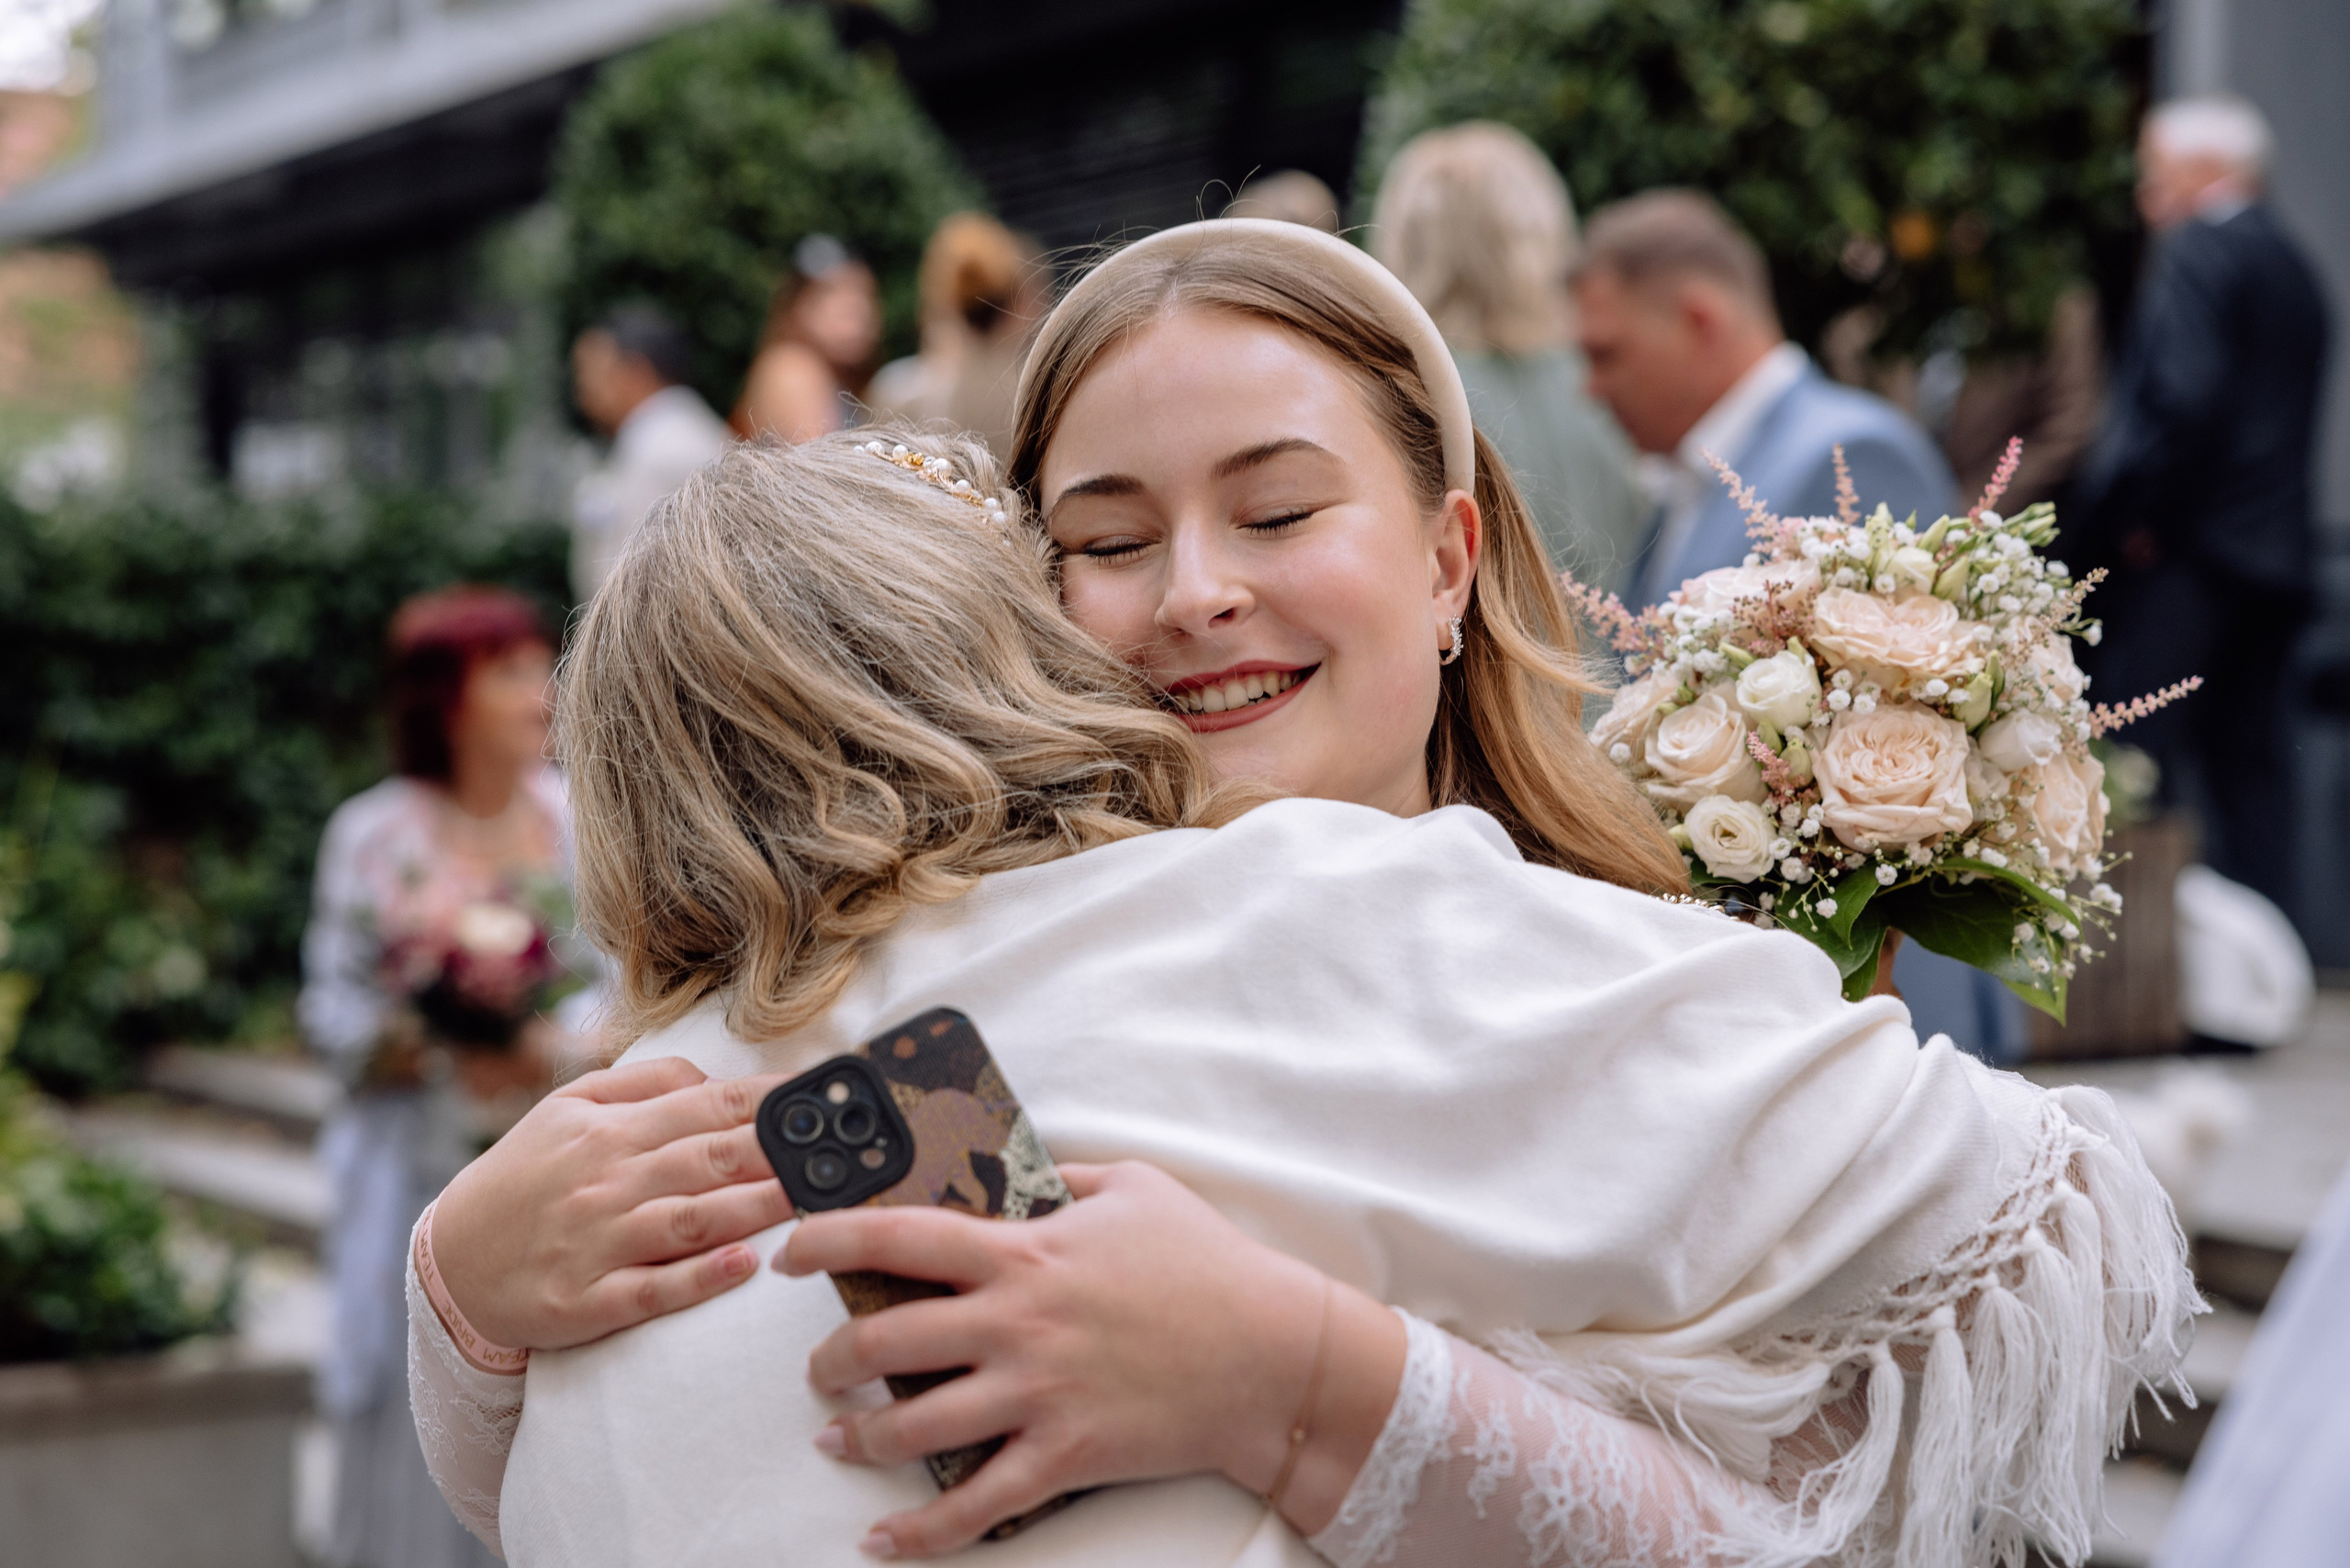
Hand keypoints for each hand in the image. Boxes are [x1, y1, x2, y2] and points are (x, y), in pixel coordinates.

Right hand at [431, 1058, 796, 1350]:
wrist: (450, 1261)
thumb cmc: (525, 1177)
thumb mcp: (568, 1109)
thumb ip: (644, 1085)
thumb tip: (714, 1079)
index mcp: (609, 1130)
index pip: (707, 1105)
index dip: (770, 1100)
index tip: (824, 1096)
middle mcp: (607, 1181)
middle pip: (708, 1159)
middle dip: (778, 1151)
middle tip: (839, 1149)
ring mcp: (598, 1244)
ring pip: (691, 1221)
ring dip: (756, 1208)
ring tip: (813, 1199)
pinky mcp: (586, 1303)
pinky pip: (653, 1290)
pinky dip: (700, 1279)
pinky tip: (745, 1266)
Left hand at [780, 1161, 1405, 1557]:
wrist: (1273, 1354)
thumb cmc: (1206, 1264)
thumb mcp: (1133, 1186)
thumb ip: (1060, 1175)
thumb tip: (1011, 1165)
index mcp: (1025, 1251)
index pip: (898, 1235)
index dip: (826, 1239)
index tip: (788, 1250)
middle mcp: (1016, 1323)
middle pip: (885, 1340)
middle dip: (831, 1359)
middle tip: (820, 1367)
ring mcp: (1038, 1394)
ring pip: (912, 1424)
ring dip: (857, 1436)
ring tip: (836, 1438)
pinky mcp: (1064, 1456)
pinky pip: (974, 1504)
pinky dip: (918, 1530)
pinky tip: (882, 1536)